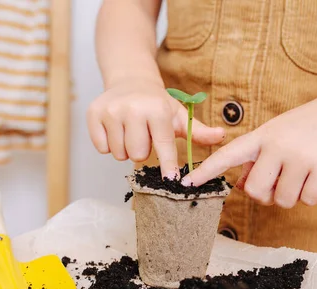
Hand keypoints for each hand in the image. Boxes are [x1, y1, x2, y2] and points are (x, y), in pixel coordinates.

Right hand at [86, 79, 225, 178]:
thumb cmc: (157, 104)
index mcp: (157, 109)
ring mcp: (111, 111)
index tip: (171, 180)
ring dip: (126, 149)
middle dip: (143, 152)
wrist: (130, 80)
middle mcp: (132, 108)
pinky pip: (102, 147)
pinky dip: (109, 144)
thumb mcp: (178, 115)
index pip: (163, 145)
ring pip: (119, 154)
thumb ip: (198, 131)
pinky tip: (116, 129)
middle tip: (144, 136)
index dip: (168, 165)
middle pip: (138, 155)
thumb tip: (222, 136)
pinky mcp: (93, 114)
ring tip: (131, 132)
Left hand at [181, 94, 316, 206]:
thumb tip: (242, 185)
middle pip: (256, 191)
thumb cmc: (313, 124)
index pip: (228, 154)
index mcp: (263, 136)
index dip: (206, 171)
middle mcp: (276, 145)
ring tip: (306, 173)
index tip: (186, 183)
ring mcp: (299, 157)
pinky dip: (315, 195)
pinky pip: (309, 200)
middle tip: (283, 182)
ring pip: (283, 200)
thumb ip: (259, 157)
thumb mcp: (280, 133)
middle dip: (268, 195)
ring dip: (294, 196)